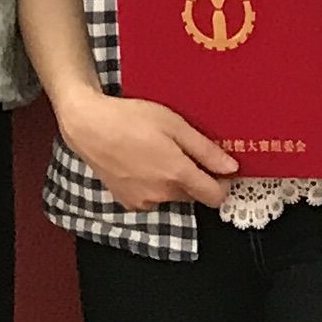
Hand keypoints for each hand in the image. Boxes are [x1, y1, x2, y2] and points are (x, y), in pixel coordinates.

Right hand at [59, 91, 237, 210]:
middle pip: (194, 195)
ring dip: (174, 181)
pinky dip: (154, 184)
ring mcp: (143, 202)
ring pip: (172, 196)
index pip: (215, 197)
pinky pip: (153, 198)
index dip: (223, 183)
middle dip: (196, 177)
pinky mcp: (128, 202)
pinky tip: (143, 162)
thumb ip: (205, 150)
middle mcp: (162, 195)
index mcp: (177, 175)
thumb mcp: (175, 125)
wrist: (89, 127)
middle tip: (184, 149)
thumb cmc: (132, 119)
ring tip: (159, 151)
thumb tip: (231, 168)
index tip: (221, 168)